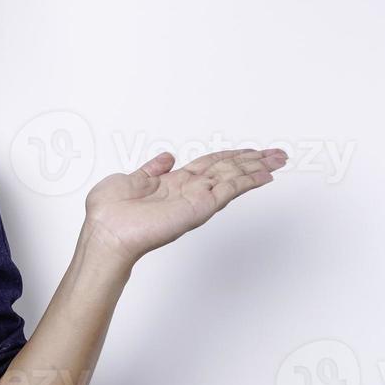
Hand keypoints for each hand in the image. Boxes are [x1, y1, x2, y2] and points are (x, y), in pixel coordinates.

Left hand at [82, 148, 287, 265]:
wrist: (106, 234)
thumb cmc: (108, 214)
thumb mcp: (128, 180)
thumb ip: (150, 169)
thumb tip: (166, 157)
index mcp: (173, 183)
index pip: (209, 165)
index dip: (230, 156)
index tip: (250, 151)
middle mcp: (188, 191)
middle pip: (228, 169)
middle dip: (253, 160)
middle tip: (278, 153)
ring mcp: (196, 200)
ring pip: (233, 177)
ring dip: (257, 167)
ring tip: (279, 159)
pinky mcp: (199, 208)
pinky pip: (228, 191)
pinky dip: (248, 182)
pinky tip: (264, 175)